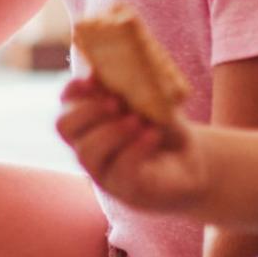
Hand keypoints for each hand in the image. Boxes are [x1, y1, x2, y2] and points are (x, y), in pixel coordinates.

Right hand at [56, 75, 211, 213]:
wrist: (192, 160)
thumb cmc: (165, 126)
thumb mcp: (150, 100)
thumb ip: (130, 85)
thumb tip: (111, 67)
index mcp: (90, 120)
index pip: (66, 104)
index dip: (73, 90)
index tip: (92, 79)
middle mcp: (89, 145)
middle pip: (64, 127)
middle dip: (87, 111)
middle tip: (115, 102)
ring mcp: (104, 171)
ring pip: (87, 153)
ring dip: (111, 132)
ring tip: (137, 120)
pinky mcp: (126, 189)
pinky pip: (120, 169)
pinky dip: (136, 148)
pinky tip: (152, 134)